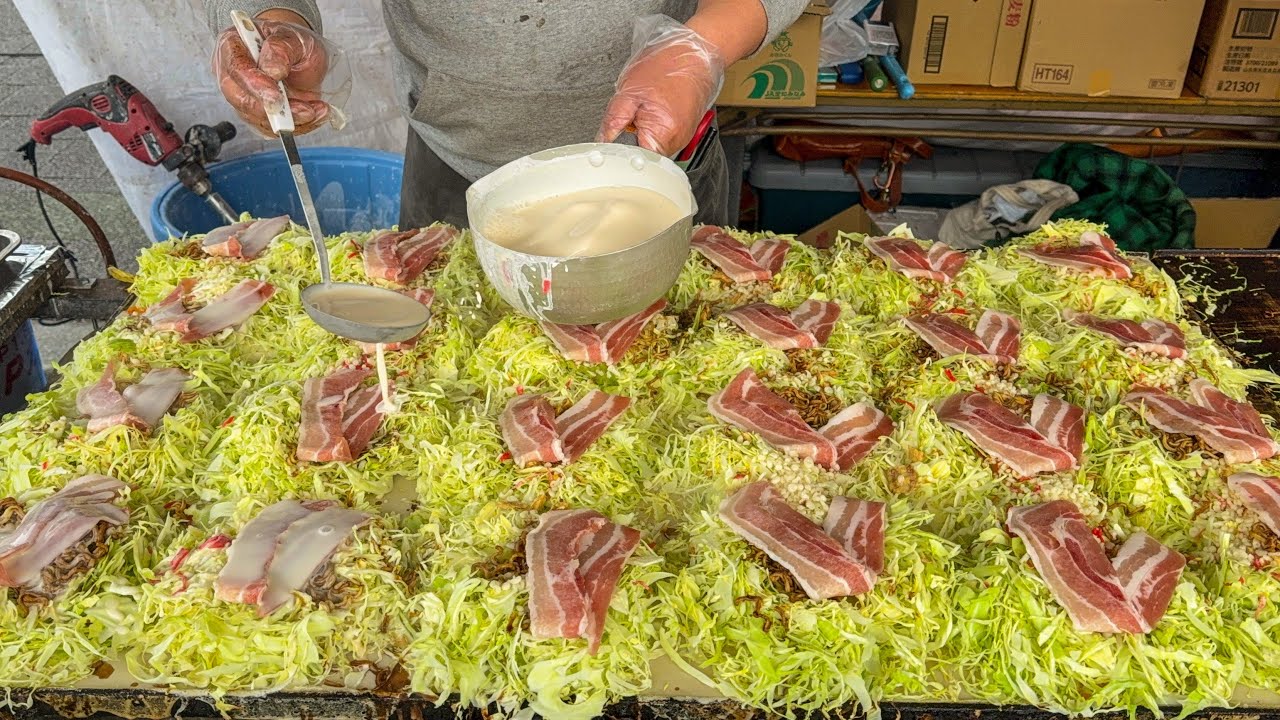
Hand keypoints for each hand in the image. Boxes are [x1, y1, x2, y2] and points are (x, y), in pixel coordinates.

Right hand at [212, 11, 330, 135]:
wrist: (304, 57)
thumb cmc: (293, 43)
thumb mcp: (293, 37)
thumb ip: (281, 48)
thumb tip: (272, 70)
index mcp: (233, 46)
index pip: (236, 69)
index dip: (255, 86)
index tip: (276, 96)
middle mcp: (233, 75)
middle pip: (240, 100)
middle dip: (272, 110)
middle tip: (302, 110)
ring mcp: (245, 98)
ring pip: (257, 119)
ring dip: (290, 120)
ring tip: (314, 109)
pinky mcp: (260, 116)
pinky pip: (274, 129)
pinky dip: (298, 125)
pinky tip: (315, 114)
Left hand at [598, 17, 724, 156]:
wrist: (695, 52)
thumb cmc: (667, 64)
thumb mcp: (629, 90)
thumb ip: (613, 120)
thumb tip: (603, 140)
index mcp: (663, 132)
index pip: (635, 161)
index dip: (620, 154)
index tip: (613, 144)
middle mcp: (677, 140)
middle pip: (645, 157)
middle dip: (631, 143)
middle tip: (630, 119)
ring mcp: (683, 137)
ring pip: (653, 148)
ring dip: (643, 135)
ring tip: (646, 110)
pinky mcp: (685, 131)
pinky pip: (663, 139)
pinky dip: (654, 129)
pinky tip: (655, 110)